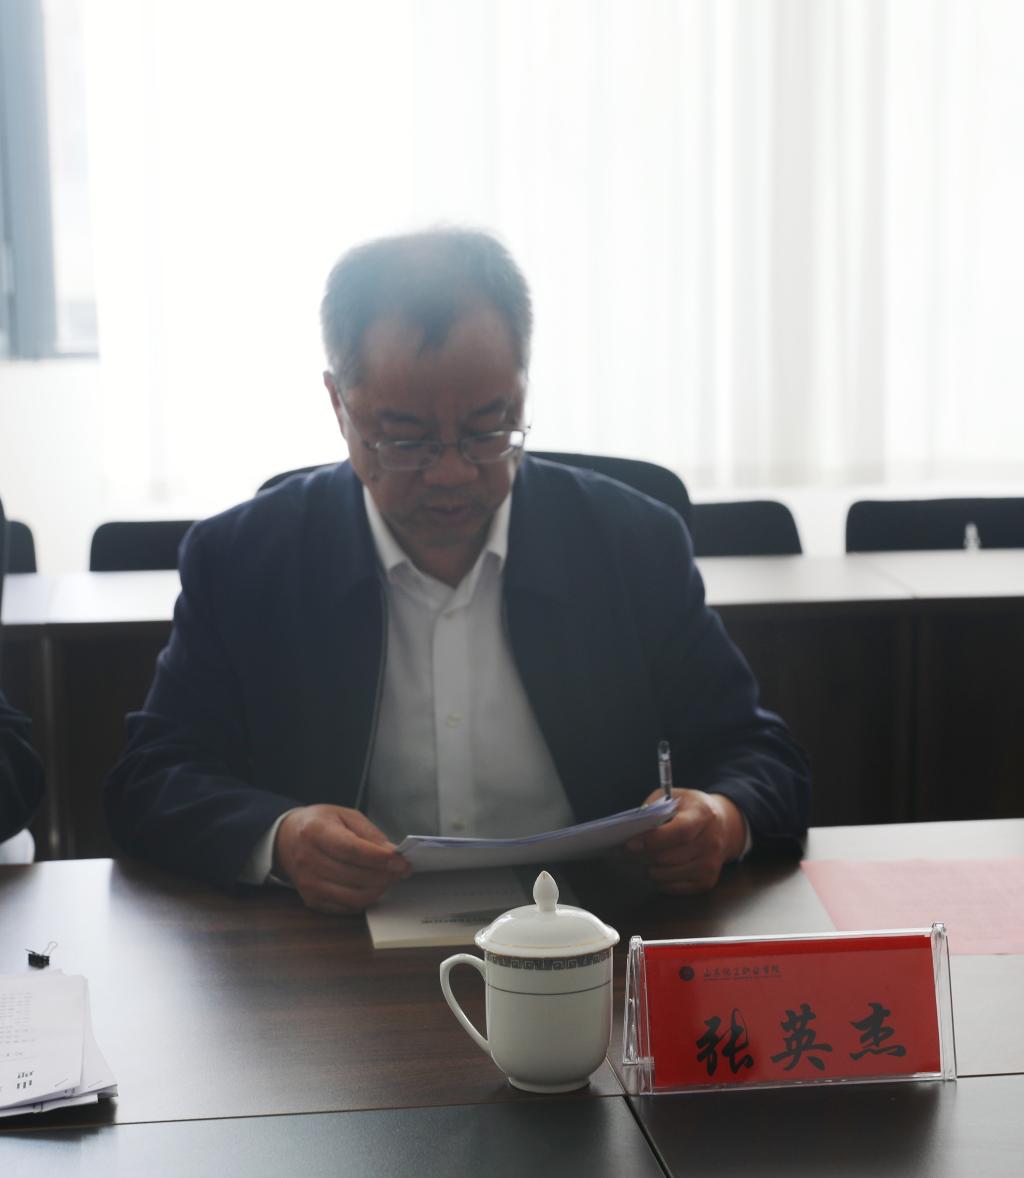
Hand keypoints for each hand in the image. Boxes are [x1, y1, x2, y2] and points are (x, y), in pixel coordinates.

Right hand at [274, 804, 410, 914]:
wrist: (287, 840)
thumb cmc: (320, 825)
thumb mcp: (346, 816)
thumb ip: (370, 834)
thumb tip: (392, 854)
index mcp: (316, 832)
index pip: (351, 850)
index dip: (378, 858)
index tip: (400, 861)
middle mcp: (308, 860)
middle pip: (354, 876)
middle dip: (385, 875)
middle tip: (401, 870)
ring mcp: (308, 884)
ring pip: (353, 897)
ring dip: (378, 889)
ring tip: (389, 878)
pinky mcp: (312, 900)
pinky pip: (346, 907)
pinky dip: (365, 899)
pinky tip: (372, 887)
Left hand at [625, 789, 746, 894]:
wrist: (723, 825)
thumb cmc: (691, 809)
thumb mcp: (673, 797)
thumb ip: (653, 808)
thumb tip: (633, 829)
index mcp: (703, 815)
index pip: (679, 832)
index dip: (652, 840)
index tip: (631, 843)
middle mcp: (711, 841)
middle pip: (670, 857)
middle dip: (644, 856)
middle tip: (630, 851)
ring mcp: (711, 864)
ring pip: (668, 875)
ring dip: (650, 868)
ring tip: (644, 858)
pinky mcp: (708, 881)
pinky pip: (674, 888)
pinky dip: (661, 880)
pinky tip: (659, 867)